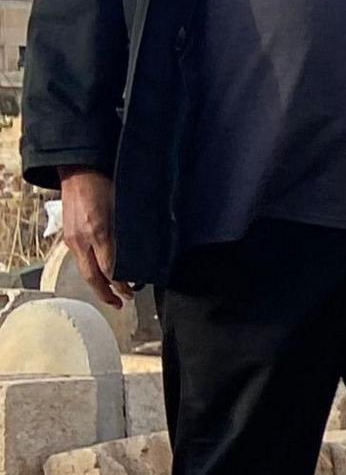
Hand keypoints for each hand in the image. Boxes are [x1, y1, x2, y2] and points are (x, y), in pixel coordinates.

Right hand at [53, 169, 121, 307]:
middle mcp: (82, 238)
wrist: (80, 171)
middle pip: (93, 276)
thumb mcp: (125, 208)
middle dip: (106, 293)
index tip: (131, 291)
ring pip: (85, 269)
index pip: (108, 268)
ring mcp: (72, 238)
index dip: (120, 284)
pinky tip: (101, 275)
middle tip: (121, 303)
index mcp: (98, 232)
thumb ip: (133, 231)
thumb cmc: (107, 185)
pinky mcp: (69, 236)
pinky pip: (80, 259)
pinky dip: (91, 270)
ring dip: (98, 285)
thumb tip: (148, 250)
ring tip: (112, 295)